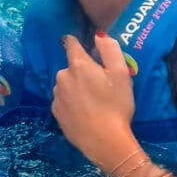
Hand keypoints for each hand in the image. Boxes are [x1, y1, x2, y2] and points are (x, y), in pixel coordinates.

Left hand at [50, 33, 139, 171]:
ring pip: (66, 84)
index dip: (77, 42)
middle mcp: (62, 77)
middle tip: (101, 85)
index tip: (85, 48)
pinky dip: (72, 102)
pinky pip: (63, 100)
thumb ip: (110, 49)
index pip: (71, 43)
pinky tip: (85, 112)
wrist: (104, 141)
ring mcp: (57, 96)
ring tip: (94, 102)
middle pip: (71, 67)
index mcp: (78, 65)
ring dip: (76, 87)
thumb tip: (98, 35)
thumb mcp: (121, 74)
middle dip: (83, 71)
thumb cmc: (115, 105)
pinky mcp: (56, 113)